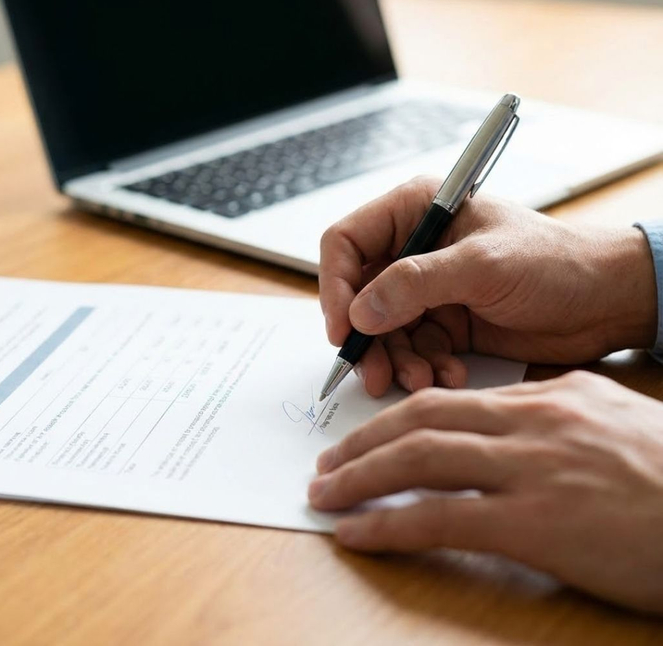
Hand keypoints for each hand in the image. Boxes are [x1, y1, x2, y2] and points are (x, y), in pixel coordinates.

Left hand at [308, 371, 662, 613]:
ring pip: (420, 459)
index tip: (364, 436)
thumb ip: (550, 418)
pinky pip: (440, 517)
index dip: (394, 418)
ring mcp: (532, 469)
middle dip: (362, 441)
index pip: (449, 401)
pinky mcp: (537, 523)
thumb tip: (502, 425)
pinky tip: (355, 533)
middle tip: (326, 461)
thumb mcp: (609, 422)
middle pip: (422, 420)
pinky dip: (388, 524)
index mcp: (547, 398)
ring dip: (360, 476)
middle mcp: (531, 423)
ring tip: (323, 493)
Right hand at [319, 177, 656, 396]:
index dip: (336, 286)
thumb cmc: (555, 263)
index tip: (344, 329)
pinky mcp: (442, 322)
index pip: (347, 243)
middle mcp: (414, 249)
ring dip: (396, 359)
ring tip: (421, 379)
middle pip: (358, 294)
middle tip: (375, 373)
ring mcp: (427, 289)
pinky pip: (411, 349)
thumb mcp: (483, 265)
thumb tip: (359, 311)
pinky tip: (448, 374)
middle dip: (367, 337)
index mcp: (416, 211)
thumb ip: (416, 284)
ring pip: (382, 330)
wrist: (605, 303)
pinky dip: (423, 367)